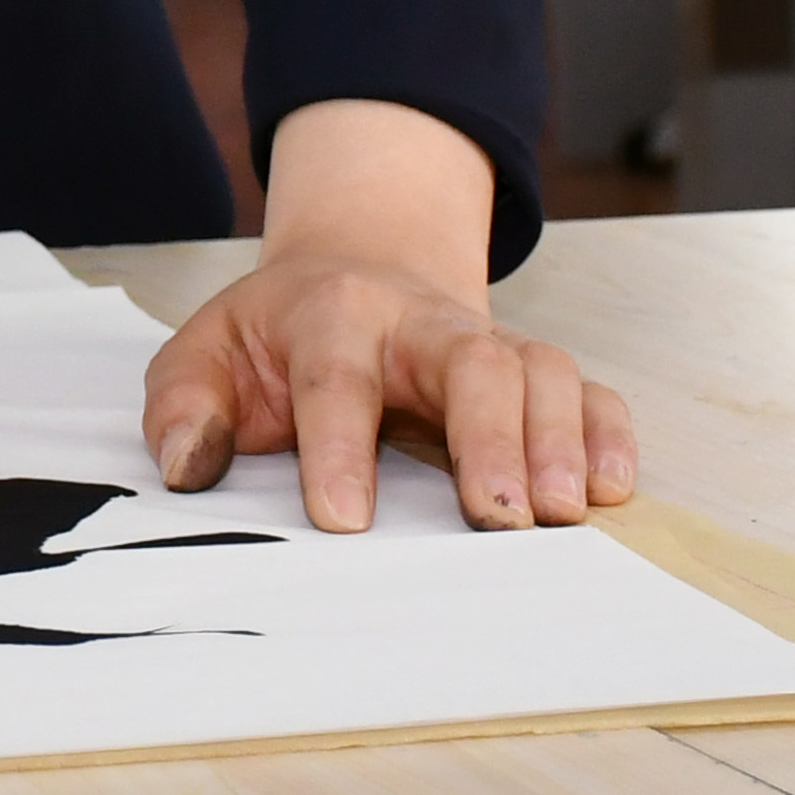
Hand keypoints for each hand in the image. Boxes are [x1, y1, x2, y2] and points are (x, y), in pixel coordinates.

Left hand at [139, 99, 636, 532]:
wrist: (355, 273)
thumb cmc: (278, 338)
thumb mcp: (205, 353)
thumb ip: (183, 405)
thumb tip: (188, 466)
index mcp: (332, 317)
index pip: (337, 380)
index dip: (340, 447)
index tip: (344, 521)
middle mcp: (420, 324)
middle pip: (470, 363)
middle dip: (489, 437)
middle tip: (501, 519)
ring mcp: (486, 343)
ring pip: (539, 370)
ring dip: (558, 440)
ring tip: (563, 515)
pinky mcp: (534, 370)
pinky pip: (589, 389)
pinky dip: (608, 433)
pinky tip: (611, 490)